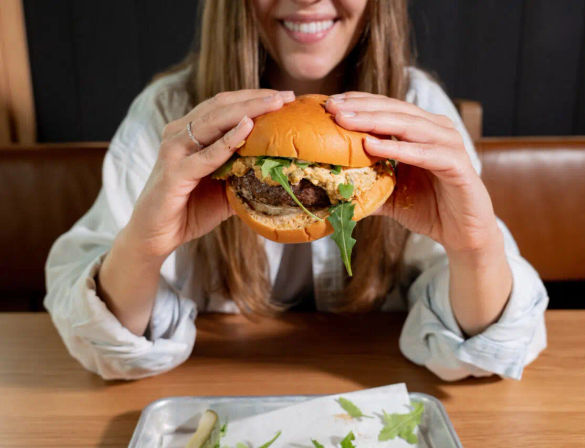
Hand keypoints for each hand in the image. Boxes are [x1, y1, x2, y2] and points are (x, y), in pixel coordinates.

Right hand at [126, 89, 294, 259]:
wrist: (155, 237)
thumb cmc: (190, 210)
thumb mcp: (224, 188)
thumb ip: (243, 173)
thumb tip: (279, 169)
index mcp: (189, 134)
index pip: (223, 106)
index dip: (253, 98)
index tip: (284, 97)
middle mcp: (178, 135)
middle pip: (220, 106)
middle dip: (255, 98)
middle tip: (286, 95)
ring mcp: (174, 151)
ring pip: (214, 121)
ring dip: (247, 111)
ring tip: (274, 104)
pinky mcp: (174, 173)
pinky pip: (205, 155)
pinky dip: (228, 141)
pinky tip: (247, 129)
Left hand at [325, 91, 500, 255]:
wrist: (462, 235)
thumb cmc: (427, 209)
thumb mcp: (388, 194)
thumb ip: (365, 185)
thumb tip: (329, 188)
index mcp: (420, 130)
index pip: (386, 108)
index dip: (358, 102)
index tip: (329, 103)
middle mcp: (436, 130)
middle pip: (394, 110)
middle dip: (360, 107)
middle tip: (332, 107)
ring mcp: (449, 144)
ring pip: (408, 125)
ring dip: (373, 121)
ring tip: (344, 121)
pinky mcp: (458, 164)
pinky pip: (424, 153)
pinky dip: (397, 148)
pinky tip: (371, 145)